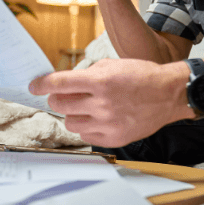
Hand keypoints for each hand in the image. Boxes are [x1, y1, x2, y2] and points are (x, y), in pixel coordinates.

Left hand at [29, 59, 190, 147]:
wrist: (169, 95)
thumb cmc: (142, 77)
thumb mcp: (113, 66)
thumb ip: (87, 74)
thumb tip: (64, 82)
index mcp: (101, 81)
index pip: (60, 83)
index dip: (41, 85)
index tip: (34, 87)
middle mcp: (103, 104)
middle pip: (61, 104)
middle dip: (57, 98)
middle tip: (64, 95)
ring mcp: (108, 124)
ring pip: (70, 122)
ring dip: (72, 114)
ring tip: (86, 107)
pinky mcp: (114, 138)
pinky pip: (85, 136)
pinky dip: (86, 127)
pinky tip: (97, 118)